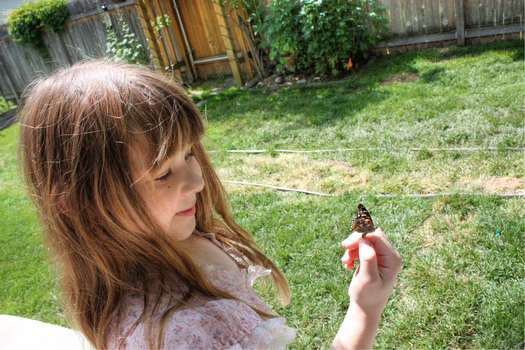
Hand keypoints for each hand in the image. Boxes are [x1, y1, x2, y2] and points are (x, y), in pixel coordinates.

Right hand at [331, 228, 401, 348]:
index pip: (377, 236)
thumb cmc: (368, 296)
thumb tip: (365, 240)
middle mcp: (389, 255)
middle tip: (344, 248)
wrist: (365, 308)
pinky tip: (348, 265)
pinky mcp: (373, 257)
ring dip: (352, 248)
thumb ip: (368, 259)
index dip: (361, 236)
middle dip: (356, 240)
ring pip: (364, 240)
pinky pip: (361, 246)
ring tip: (345, 262)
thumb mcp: (368, 279)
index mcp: (393, 259)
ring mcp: (382, 256)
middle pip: (371, 235)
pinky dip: (352, 252)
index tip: (346, 245)